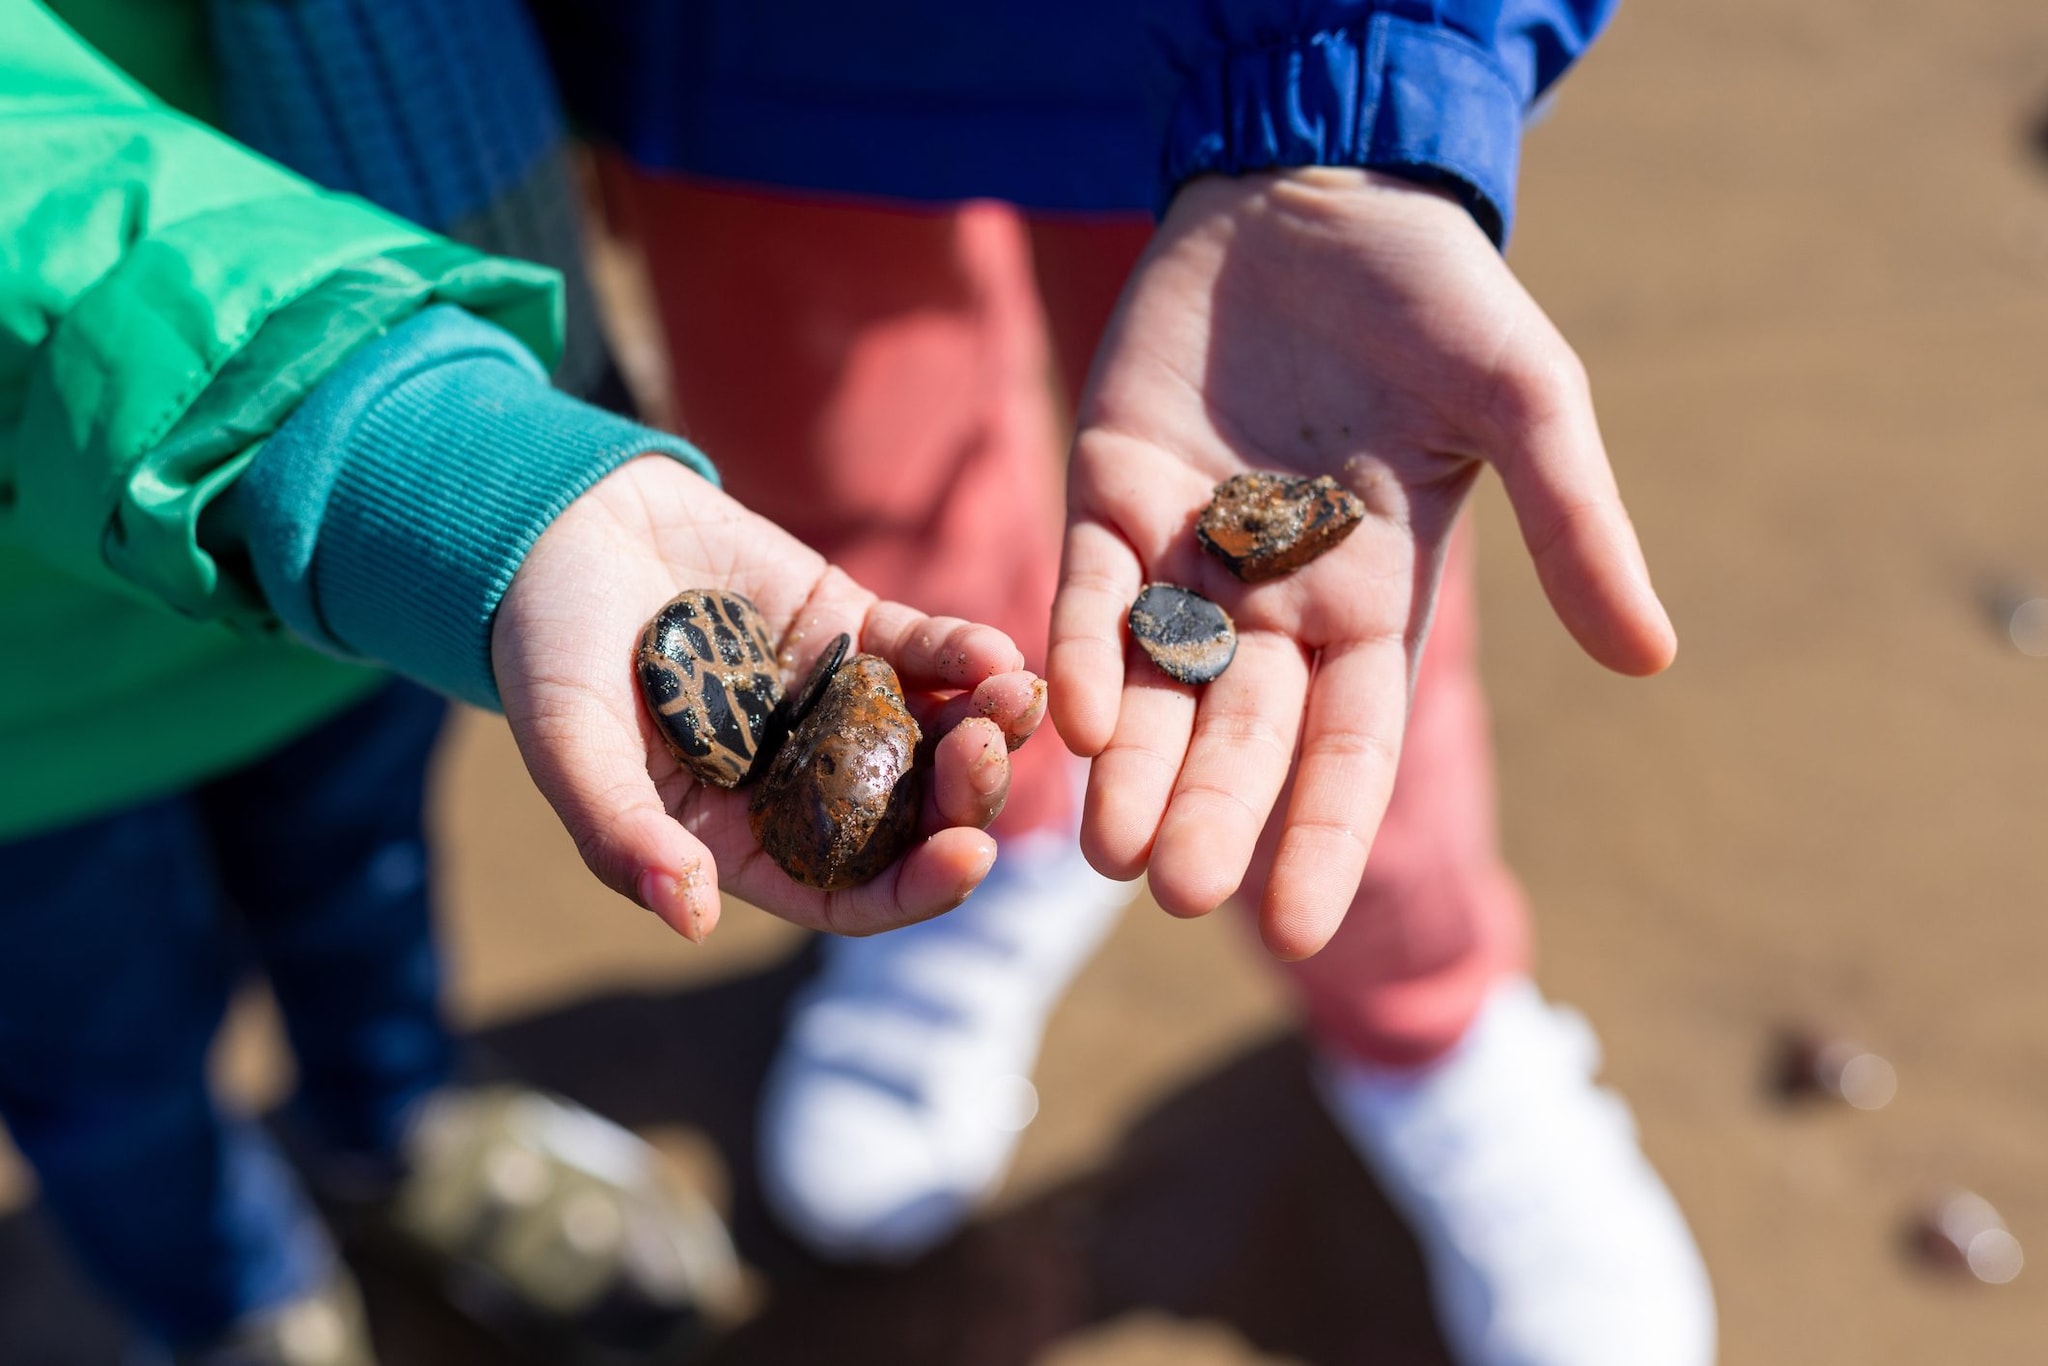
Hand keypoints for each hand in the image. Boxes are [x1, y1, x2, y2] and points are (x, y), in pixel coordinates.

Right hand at [493, 456, 1044, 941]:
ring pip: (932, 735)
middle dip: (964, 797)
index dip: (912, 888)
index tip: (967, 860)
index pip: (846, 891)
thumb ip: (622, 834)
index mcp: (740, 837)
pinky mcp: (851, 630)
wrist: (553, 527)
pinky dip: (966, 651)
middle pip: (909, 817)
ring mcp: (833, 706)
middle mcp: (800, 783)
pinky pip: (924, 652)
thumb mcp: (566, 744)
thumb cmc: (545, 649)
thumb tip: (692, 919)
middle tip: (986, 753)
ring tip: (1019, 698)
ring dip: (986, 726)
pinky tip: (997, 650)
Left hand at [1049, 168, 1673, 959]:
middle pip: (1240, 734)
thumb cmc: (1436, 295)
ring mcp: (1185, 553)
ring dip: (1133, 763)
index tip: (1299, 928)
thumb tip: (1653, 656)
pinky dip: (1078, 646)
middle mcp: (1272, 601)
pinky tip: (1071, 711)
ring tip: (1109, 848)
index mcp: (1372, 604)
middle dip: (1213, 812)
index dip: (1324, 831)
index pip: (1348, 747)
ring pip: (1152, 683)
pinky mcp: (1111, 493)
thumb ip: (1572, 524)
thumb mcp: (1526, 401)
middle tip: (1179, 894)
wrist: (1317, 190)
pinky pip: (1089, 590)